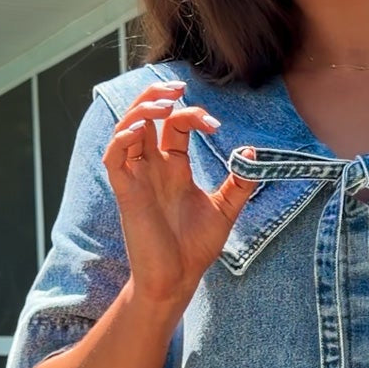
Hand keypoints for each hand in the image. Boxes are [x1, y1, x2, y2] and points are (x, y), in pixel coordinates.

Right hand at [102, 80, 257, 309]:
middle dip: (157, 97)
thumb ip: (239, 183)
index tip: (215, 125)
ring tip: (162, 102)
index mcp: (173, 168)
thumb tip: (254, 156)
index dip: (192, 115)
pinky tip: (140, 131)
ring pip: (126, 130)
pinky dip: (122, 139)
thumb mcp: (225, 210)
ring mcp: (137, 178)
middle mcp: (152, 167)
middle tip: (177, 88)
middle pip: (145, 117)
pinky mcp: (126, 193)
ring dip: (140, 110)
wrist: (177, 279)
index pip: (175, 126)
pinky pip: (114, 158)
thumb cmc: (195, 248)